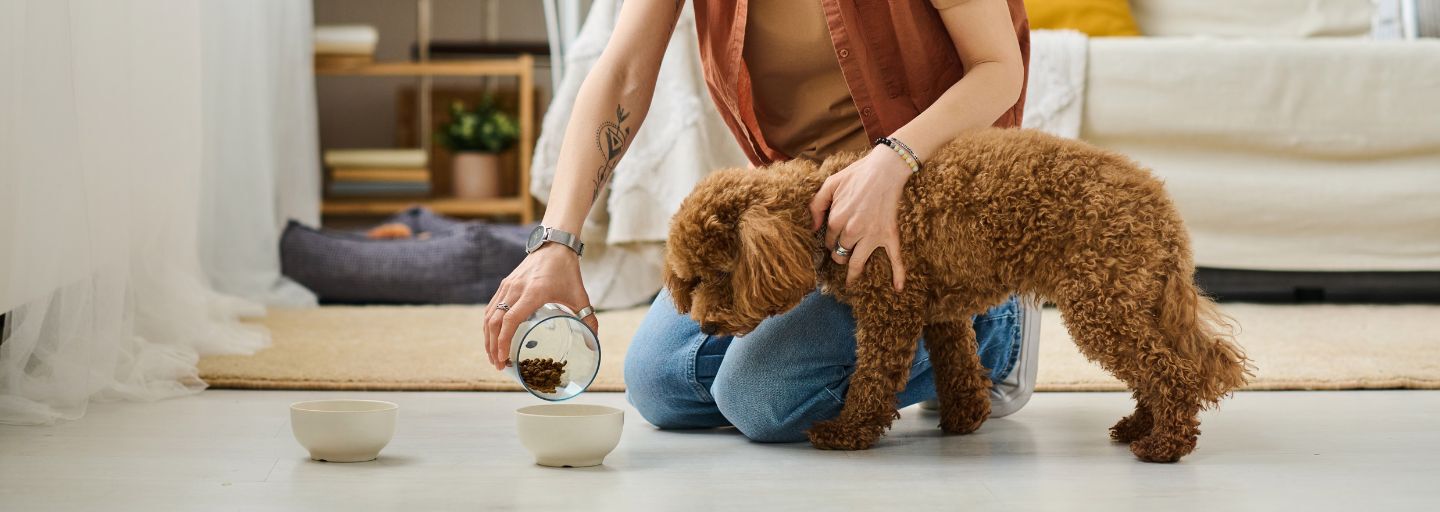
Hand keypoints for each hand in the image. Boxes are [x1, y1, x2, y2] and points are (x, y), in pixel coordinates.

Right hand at [484, 243, 598, 369]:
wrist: (555, 244)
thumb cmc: (567, 271)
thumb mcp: (580, 295)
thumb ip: (588, 318)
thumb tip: (594, 342)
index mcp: (533, 293)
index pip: (510, 320)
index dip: (503, 342)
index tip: (503, 359)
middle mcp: (516, 289)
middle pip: (494, 322)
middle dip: (493, 347)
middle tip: (499, 365)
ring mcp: (507, 286)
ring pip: (489, 316)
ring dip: (488, 338)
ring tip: (494, 356)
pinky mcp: (505, 284)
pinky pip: (491, 308)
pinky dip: (489, 325)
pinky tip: (492, 337)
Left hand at [808, 146, 910, 290]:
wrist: (885, 169)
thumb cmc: (857, 174)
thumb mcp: (830, 184)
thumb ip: (816, 205)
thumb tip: (813, 227)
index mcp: (836, 220)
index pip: (827, 240)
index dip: (829, 240)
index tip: (832, 238)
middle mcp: (852, 232)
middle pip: (840, 254)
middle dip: (839, 254)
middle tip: (841, 252)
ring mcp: (872, 236)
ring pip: (857, 263)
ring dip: (852, 271)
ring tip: (850, 279)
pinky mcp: (889, 235)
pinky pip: (895, 259)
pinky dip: (898, 274)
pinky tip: (897, 288)